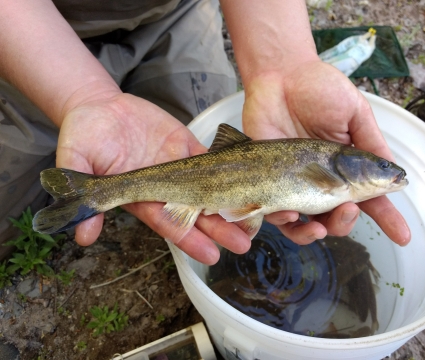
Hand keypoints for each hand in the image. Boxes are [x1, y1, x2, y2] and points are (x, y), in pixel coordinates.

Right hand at [56, 93, 250, 263]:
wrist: (100, 108)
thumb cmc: (84, 135)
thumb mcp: (76, 160)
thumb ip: (86, 194)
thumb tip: (82, 236)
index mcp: (142, 197)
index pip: (169, 222)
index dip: (190, 239)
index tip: (210, 255)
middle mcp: (166, 188)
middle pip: (198, 212)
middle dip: (220, 228)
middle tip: (245, 243)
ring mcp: (181, 168)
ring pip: (212, 189)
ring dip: (233, 202)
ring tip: (259, 216)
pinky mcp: (189, 148)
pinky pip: (215, 159)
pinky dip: (234, 167)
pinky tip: (254, 177)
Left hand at [242, 60, 410, 245]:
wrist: (278, 76)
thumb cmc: (318, 89)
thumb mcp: (354, 112)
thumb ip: (370, 144)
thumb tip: (393, 176)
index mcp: (347, 166)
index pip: (369, 197)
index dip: (387, 217)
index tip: (402, 236)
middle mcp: (322, 179)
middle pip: (337, 217)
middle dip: (345, 223)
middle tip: (348, 209)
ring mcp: (294, 183)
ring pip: (306, 224)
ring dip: (315, 232)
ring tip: (319, 225)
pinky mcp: (268, 183)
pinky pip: (275, 214)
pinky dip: (284, 221)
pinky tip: (289, 213)